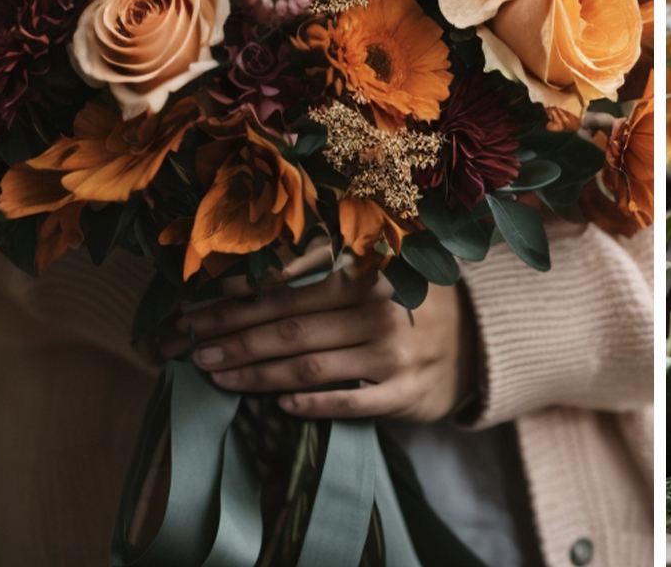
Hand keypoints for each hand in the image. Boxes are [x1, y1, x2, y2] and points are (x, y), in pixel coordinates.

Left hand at [161, 253, 475, 422]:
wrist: (479, 342)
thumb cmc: (410, 303)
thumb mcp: (375, 272)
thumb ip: (322, 264)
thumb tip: (257, 268)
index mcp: (364, 274)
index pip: (287, 288)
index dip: (236, 300)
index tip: (195, 309)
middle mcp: (377, 310)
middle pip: (289, 326)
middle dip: (234, 336)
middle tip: (192, 347)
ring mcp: (392, 354)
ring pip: (310, 365)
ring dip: (257, 372)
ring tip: (218, 375)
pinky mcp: (403, 394)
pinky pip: (350, 400)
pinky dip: (313, 403)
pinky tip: (279, 405)